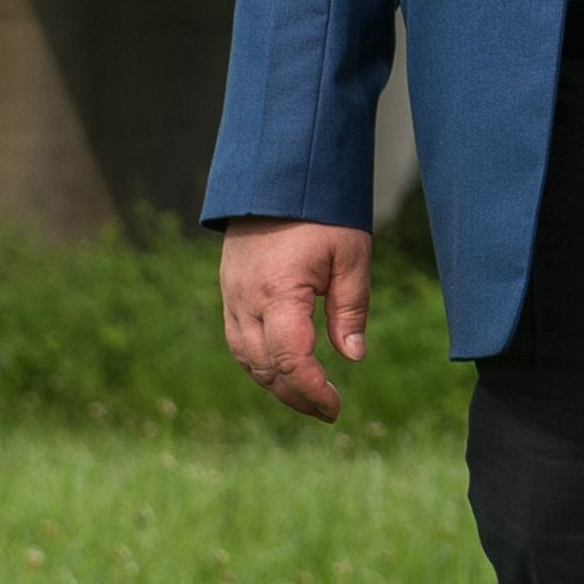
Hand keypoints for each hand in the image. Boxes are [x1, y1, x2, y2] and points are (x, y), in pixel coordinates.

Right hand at [218, 219, 371, 420]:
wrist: (277, 174)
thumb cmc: (321, 211)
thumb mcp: (350, 254)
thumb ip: (352, 308)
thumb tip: (353, 358)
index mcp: (278, 292)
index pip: (289, 360)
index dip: (312, 390)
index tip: (336, 406)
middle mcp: (247, 301)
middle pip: (265, 368)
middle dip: (296, 396)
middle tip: (329, 409)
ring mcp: (232, 297)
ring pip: (247, 359)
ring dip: (276, 384)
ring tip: (309, 396)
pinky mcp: (230, 291)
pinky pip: (238, 341)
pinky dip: (260, 363)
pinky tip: (284, 369)